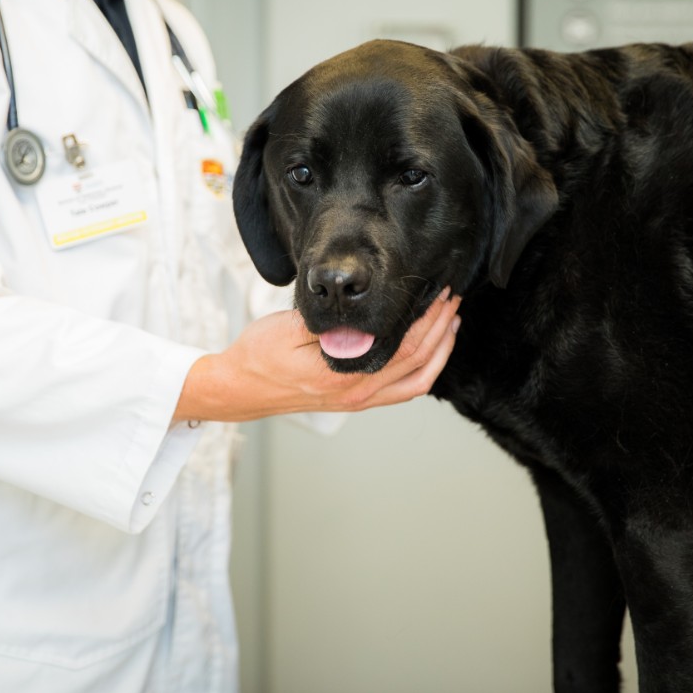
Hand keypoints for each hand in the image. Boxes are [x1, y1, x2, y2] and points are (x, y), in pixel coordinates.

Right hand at [175, 288, 461, 422]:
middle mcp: (357, 393)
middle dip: (441, 328)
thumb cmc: (259, 356)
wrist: (240, 388)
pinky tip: (429, 350)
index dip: (427, 320)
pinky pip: (402, 391)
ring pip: (417, 381)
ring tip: (451, 321)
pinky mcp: (355, 399)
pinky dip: (424, 370)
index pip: (403, 347)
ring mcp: (358, 400)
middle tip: (452, 298)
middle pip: (418, 363)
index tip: (438, 292)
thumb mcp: (289, 329)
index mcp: (343, 375)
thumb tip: (366, 315)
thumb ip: (330, 326)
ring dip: (440, 351)